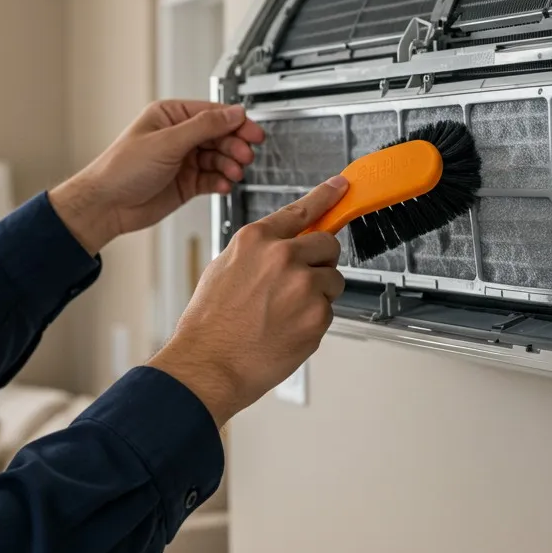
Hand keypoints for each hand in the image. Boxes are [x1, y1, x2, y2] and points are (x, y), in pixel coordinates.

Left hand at [49, 100, 264, 254]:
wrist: (107, 206)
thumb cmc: (122, 169)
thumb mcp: (167, 142)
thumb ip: (204, 127)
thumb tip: (234, 113)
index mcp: (170, 116)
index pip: (212, 114)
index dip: (236, 122)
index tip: (253, 132)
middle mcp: (179, 136)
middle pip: (220, 136)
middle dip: (235, 145)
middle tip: (245, 155)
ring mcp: (183, 160)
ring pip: (218, 158)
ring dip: (230, 165)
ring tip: (234, 173)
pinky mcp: (186, 182)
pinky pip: (212, 178)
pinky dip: (221, 181)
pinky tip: (224, 184)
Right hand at [147, 176, 348, 427]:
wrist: (209, 364)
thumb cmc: (210, 323)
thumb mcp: (224, 268)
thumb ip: (259, 251)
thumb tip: (283, 244)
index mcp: (257, 239)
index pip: (302, 210)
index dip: (327, 196)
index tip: (342, 187)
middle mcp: (282, 256)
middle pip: (327, 244)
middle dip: (320, 261)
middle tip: (301, 282)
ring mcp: (303, 285)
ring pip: (333, 280)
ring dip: (318, 294)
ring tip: (286, 313)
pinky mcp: (317, 315)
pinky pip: (329, 310)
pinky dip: (314, 320)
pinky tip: (287, 330)